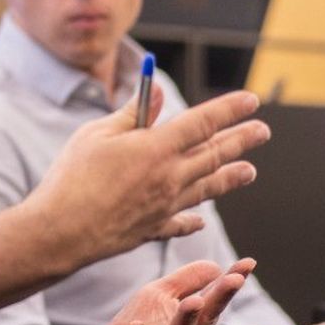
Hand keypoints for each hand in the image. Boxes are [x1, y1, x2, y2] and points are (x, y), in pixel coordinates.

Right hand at [28, 86, 269, 269]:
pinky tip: (199, 220)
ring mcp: (164, 206)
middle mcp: (169, 177)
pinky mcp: (152, 229)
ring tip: (250, 171)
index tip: (250, 100)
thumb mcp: (97, 134)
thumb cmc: (73, 177)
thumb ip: (133, 114)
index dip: (230, 110)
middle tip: (263, 131)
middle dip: (242, 140)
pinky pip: (181, 222)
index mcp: (156, 148)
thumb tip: (158, 92)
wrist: (62, 232)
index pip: (203, 122)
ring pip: (208, 188)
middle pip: (214, 154)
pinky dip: (192, 220)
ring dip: (231, 177)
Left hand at [78, 258, 254, 324]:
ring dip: (186, 320)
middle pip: (205, 320)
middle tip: (235, 279)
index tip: (249, 262)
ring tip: (194, 301)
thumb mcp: (160, 296)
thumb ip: (186, 282)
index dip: (231, 282)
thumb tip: (216, 265)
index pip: (215, 302)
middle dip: (220, 299)